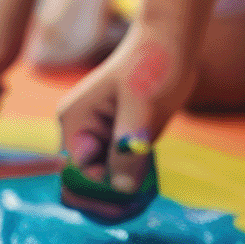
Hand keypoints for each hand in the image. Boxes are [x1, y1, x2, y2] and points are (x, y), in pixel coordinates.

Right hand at [55, 27, 191, 218]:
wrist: (170, 44)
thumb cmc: (153, 66)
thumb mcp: (142, 108)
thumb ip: (128, 148)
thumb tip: (122, 188)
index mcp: (74, 123)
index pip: (77, 177)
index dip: (101, 192)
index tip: (132, 197)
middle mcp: (79, 133)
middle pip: (85, 184)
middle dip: (110, 197)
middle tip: (142, 199)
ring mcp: (97, 137)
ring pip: (103, 181)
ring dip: (123, 192)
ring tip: (148, 192)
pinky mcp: (116, 139)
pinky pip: (118, 171)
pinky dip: (133, 180)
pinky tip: (149, 181)